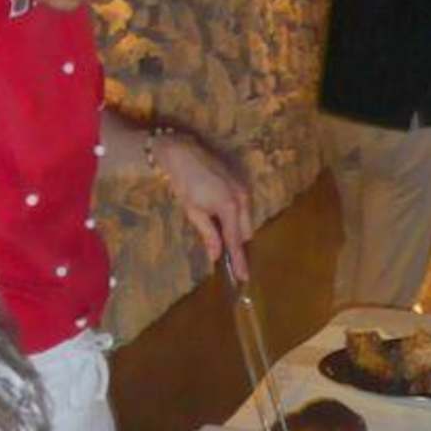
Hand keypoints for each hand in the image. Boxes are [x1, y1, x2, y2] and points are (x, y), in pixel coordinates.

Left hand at [154, 135, 252, 277]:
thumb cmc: (185, 183)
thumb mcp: (194, 212)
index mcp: (230, 207)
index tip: (243, 277)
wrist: (183, 152)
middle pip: (246, 231)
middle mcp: (243, 198)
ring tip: (222, 235)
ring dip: (236, 229)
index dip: (239, 260)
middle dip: (237, 244)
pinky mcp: (241, 183)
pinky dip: (236, 217)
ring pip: (246, 219)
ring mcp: (244, 189)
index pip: (236, 241)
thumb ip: (209, 234)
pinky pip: (244, 208)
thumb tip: (216, 256)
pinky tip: (223, 218)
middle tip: (227, 257)